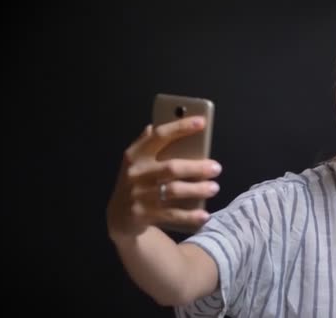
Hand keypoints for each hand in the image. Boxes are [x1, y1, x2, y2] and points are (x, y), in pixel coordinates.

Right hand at [107, 116, 221, 239]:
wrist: (118, 216)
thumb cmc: (137, 181)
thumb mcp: (137, 161)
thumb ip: (148, 142)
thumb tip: (164, 120)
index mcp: (135, 154)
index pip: (159, 136)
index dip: (180, 128)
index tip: (201, 122)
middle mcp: (136, 173)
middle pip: (171, 168)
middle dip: (197, 167)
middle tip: (216, 168)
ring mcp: (139, 195)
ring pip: (173, 191)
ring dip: (197, 190)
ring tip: (214, 188)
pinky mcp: (144, 214)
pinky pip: (172, 214)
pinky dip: (190, 216)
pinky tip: (205, 215)